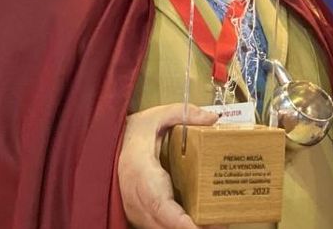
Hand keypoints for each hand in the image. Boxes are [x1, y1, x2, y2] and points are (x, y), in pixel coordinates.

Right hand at [118, 103, 220, 228]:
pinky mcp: (138, 213)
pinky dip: (177, 226)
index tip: (196, 227)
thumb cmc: (136, 131)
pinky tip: (200, 224)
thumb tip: (213, 119)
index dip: (177, 220)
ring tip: (216, 224)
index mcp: (140, 171)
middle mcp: (135, 196)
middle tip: (221, 224)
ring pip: (160, 227)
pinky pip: (158, 225)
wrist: (111, 144)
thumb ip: (185, 115)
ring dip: (186, 228)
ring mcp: (134, 208)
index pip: (158, 204)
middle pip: (163, 223)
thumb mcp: (159, 115)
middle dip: (191, 227)